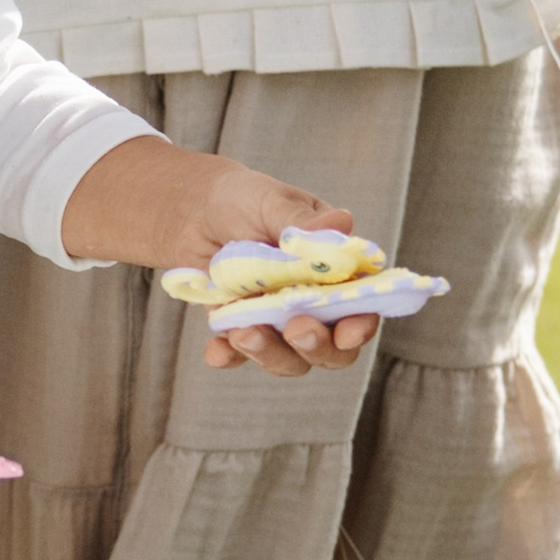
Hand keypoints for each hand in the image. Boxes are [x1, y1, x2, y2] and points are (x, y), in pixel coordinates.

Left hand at [62, 136, 379, 377]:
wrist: (197, 211)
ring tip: (243, 331)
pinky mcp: (242, 331)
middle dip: (318, 346)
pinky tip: (217, 350)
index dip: (362, 323)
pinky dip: (230, 357)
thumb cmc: (248, 200)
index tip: (349, 331)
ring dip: (271, 353)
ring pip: (289, 358)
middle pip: (332, 348)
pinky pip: (239, 356)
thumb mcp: (273, 203)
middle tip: (296, 328)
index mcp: (337, 272)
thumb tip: (342, 222)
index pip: (362, 306)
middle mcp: (314, 305)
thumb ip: (303, 222)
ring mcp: (278, 324)